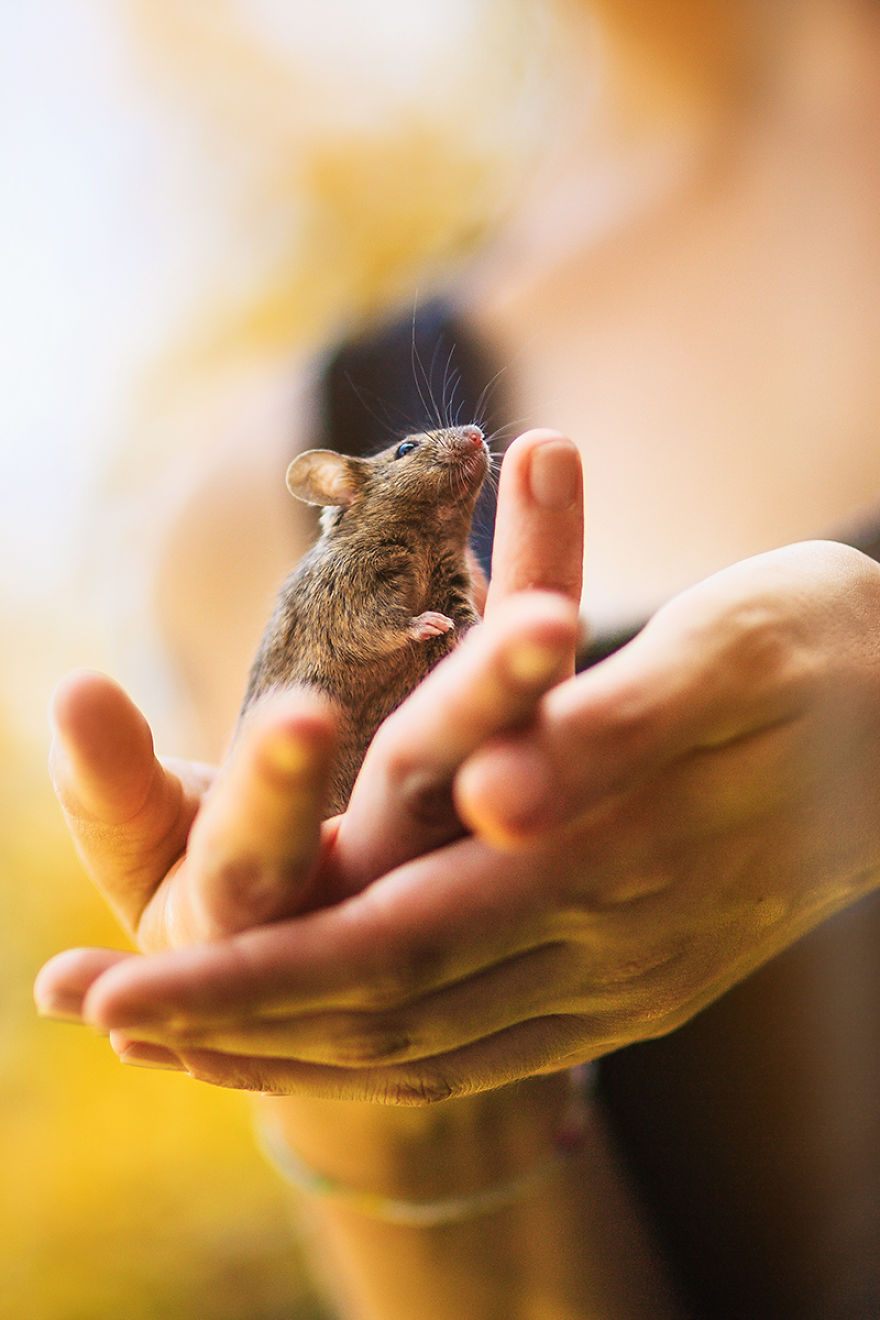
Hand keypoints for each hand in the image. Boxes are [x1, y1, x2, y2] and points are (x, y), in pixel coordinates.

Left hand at [41, 539, 879, 1102]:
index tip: (125, 989)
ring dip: (289, 1044)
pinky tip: (319, 1033)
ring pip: (428, 1044)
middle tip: (98, 1014)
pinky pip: (488, 1039)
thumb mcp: (730, 654)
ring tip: (173, 1034)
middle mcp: (608, 943)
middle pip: (387, 1015)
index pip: (391, 949)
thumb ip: (607, 730)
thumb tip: (494, 800)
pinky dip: (379, 1044)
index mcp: (609, 859)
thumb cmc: (826, 653)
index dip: (250, 980)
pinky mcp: (641, 974)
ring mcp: (628, 974)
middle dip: (231, 1023)